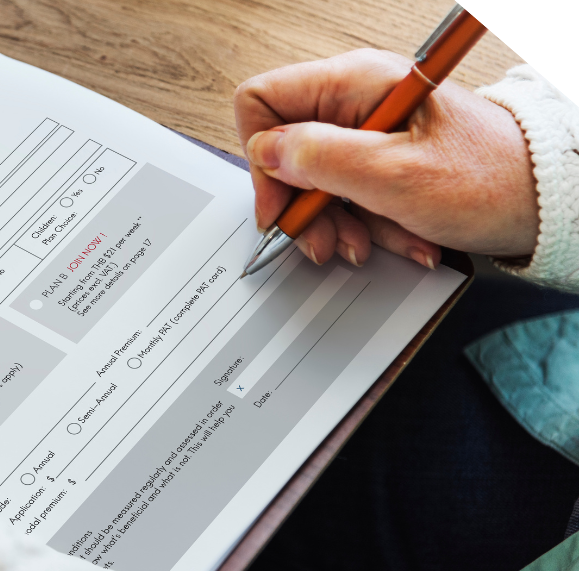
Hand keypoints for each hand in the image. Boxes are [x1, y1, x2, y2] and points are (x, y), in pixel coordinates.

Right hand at [235, 48, 539, 267]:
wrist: (549, 200)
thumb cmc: (490, 180)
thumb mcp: (394, 176)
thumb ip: (320, 159)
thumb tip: (267, 153)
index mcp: (354, 83)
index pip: (262, 102)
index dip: (263, 158)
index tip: (282, 205)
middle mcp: (355, 100)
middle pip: (288, 150)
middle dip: (305, 206)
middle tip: (326, 241)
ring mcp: (369, 130)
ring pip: (317, 181)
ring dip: (340, 223)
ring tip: (371, 244)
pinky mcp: (383, 157)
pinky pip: (350, 194)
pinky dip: (368, 224)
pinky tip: (399, 238)